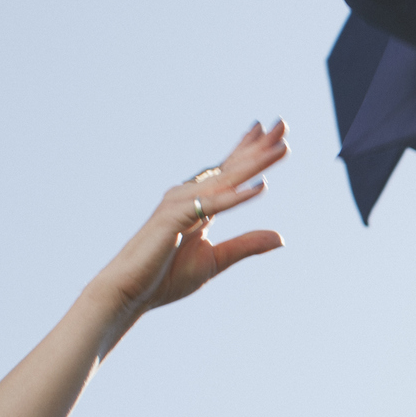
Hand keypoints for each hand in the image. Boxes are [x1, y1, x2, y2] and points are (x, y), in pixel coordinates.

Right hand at [85, 122, 288, 326]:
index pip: (229, 172)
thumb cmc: (166, 275)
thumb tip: (281, 237)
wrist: (131, 292)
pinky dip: (237, 196)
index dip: (249, 151)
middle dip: (259, 146)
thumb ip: (246, 245)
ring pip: (226, 180)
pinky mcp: (174, 219)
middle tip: (284, 124)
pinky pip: (212, 205)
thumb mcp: (217, 260)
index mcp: (199, 204)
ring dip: (255, 163)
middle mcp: (189, 196)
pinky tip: (260, 187)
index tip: (270, 131)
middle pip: (231, 167)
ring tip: (282, 147)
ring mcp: (180, 204)